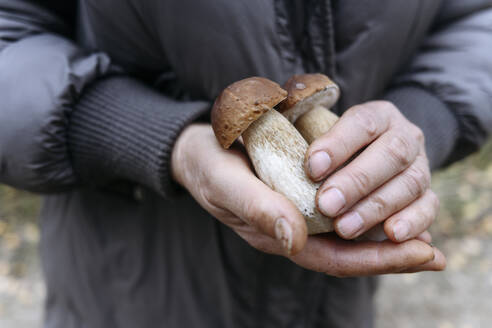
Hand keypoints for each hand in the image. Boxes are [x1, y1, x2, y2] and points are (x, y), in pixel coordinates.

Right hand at [171, 123, 444, 275]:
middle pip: (348, 251)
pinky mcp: (305, 190)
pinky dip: (370, 206)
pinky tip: (393, 203)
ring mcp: (301, 210)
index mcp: (277, 234)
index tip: (419, 253)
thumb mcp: (227, 184)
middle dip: (391, 253)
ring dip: (385, 232)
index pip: (333, 258)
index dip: (376, 260)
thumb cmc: (209, 167)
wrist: (198, 149)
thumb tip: (296, 239)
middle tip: (434, 254)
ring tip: (423, 233)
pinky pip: (344, 205)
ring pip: (349, 231)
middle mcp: (294, 228)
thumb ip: (258, 209)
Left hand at [305, 101, 440, 244]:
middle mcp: (405, 136)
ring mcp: (420, 166)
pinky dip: (413, 222)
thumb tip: (284, 159)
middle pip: (391, 154)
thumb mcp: (321, 136)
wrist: (373, 157)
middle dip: (357, 181)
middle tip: (326, 205)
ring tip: (345, 228)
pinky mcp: (428, 195)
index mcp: (378, 116)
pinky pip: (429, 208)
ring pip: (410, 183)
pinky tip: (392, 236)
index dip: (338, 144)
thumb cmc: (335, 151)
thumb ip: (305, 144)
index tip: (312, 168)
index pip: (361, 123)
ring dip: (377, 207)